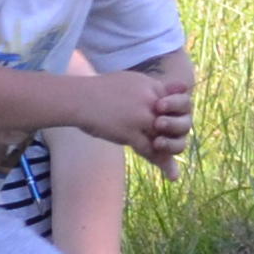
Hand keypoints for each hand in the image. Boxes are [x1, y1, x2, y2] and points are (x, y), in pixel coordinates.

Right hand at [71, 70, 196, 175]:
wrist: (78, 98)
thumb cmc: (98, 90)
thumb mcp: (130, 80)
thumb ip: (149, 86)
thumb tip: (166, 93)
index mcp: (152, 86)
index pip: (175, 103)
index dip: (176, 117)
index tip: (173, 127)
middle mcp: (151, 101)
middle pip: (174, 121)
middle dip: (175, 134)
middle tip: (169, 142)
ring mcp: (141, 117)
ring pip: (165, 138)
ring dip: (169, 150)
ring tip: (170, 163)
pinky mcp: (130, 132)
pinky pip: (150, 150)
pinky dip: (160, 162)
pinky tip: (167, 172)